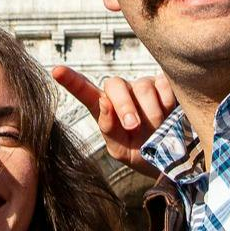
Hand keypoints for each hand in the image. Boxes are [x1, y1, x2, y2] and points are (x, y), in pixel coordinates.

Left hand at [51, 67, 176, 170]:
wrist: (173, 158)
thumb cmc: (141, 152)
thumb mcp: (120, 149)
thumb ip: (108, 129)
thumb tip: (105, 103)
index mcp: (105, 108)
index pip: (85, 91)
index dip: (71, 81)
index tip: (56, 71)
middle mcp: (122, 92)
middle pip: (115, 84)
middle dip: (124, 106)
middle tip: (133, 127)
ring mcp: (143, 85)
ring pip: (142, 87)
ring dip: (151, 113)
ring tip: (157, 129)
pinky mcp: (164, 83)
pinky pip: (163, 85)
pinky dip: (167, 103)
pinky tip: (170, 114)